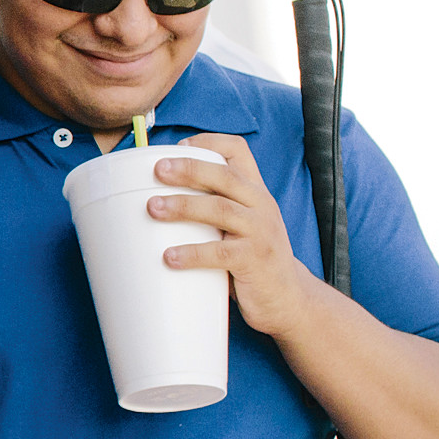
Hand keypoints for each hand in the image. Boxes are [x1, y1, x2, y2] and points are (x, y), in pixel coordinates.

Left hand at [149, 134, 322, 338]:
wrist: (288, 297)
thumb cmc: (251, 258)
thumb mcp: (239, 224)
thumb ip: (210, 210)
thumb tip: (150, 201)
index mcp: (254, 191)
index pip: (238, 151)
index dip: (210, 141)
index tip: (178, 145)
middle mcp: (260, 205)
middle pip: (225, 175)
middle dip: (190, 169)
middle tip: (157, 170)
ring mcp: (260, 232)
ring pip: (221, 209)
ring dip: (183, 206)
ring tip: (152, 208)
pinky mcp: (255, 260)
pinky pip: (221, 253)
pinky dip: (192, 253)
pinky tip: (169, 257)